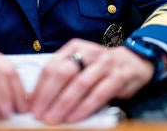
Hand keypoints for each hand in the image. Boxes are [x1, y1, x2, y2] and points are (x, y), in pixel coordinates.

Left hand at [29, 38, 154, 123]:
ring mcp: (105, 63)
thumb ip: (61, 77)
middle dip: (49, 96)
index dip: (39, 88)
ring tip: (54, 118)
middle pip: (63, 73)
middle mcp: (89, 52)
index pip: (51, 66)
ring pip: (80, 84)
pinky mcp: (119, 76)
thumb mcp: (81, 65)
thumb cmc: (100, 67)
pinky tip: (75, 117)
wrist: (135, 60)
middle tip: (40, 114)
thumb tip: (35, 98)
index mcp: (74, 47)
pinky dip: (85, 107)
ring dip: (65, 103)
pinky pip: (99, 93)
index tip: (31, 106)